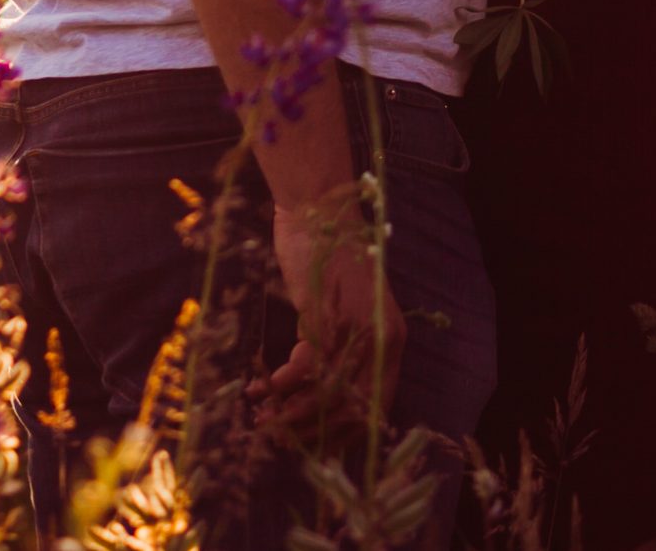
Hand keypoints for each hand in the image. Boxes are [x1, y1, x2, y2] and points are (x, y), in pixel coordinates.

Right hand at [257, 184, 405, 428]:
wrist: (317, 209)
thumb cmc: (325, 256)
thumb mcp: (337, 311)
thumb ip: (331, 347)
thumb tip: (306, 391)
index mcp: (392, 339)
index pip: (379, 403)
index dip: (348, 430)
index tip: (318, 445)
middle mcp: (382, 339)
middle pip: (352, 405)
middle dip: (314, 429)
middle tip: (281, 438)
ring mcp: (357, 329)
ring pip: (326, 392)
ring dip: (292, 413)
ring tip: (265, 420)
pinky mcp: (329, 317)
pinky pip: (305, 368)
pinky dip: (282, 384)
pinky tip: (263, 387)